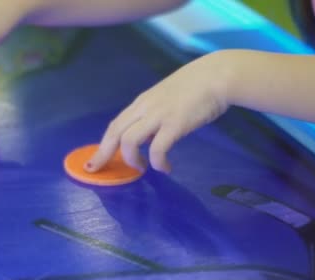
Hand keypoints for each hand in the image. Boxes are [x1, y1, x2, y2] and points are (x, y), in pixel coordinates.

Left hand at [85, 54, 229, 173]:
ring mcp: (158, 115)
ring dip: (131, 159)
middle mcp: (145, 107)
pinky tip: (165, 168)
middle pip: (114, 132)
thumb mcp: (168, 98)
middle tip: (98, 169)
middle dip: (103, 153)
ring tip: (141, 169)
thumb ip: (156, 115)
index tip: (95, 159)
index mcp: (142, 102)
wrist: (218, 75)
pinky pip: (156, 149)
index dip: (103, 143)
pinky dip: (157, 162)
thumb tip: (150, 136)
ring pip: (128, 140)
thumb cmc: (198, 86)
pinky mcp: (174, 124)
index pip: (116, 124)